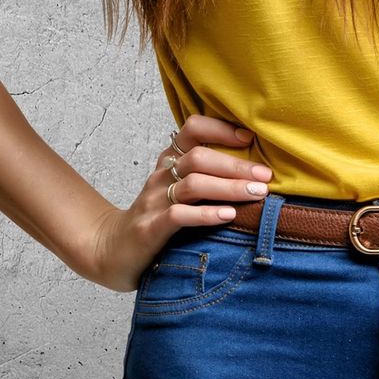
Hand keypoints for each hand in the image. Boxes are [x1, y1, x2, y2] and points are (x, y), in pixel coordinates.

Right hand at [79, 114, 268, 291]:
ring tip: (256, 193)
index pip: (192, 129)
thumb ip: (206, 175)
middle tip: (265, 176)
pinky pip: (179, 215)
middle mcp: (161, 176)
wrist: (114, 250)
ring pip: (193, 184)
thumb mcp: (177, 190)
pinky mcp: (151, 228)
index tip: (249, 138)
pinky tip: (229, 215)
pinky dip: (206, 214)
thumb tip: (255, 168)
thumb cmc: (157, 218)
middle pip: (199, 157)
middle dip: (236, 165)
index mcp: (169, 161)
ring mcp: (154, 201)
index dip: (221, 129)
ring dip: (228, 187)